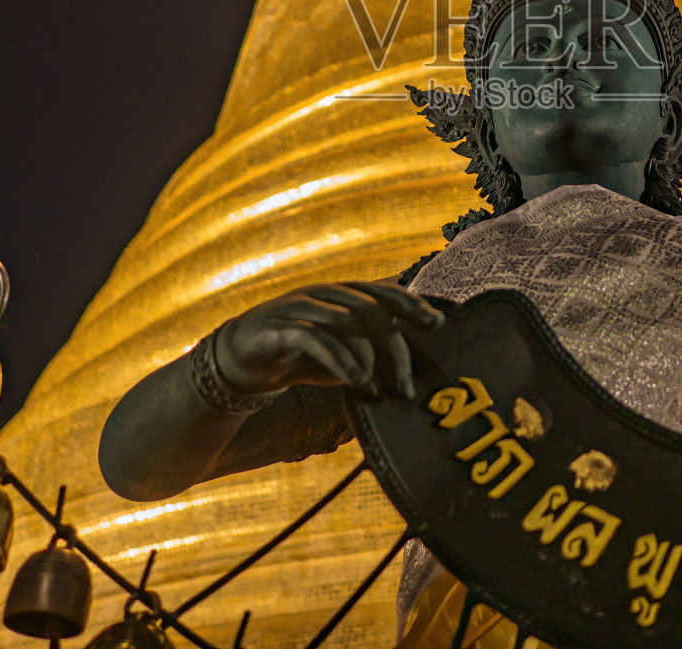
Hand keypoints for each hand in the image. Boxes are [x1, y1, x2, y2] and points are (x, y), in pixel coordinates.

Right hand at [211, 281, 442, 399]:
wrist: (243, 361)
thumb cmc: (303, 357)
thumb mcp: (343, 356)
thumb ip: (371, 357)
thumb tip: (408, 376)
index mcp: (344, 295)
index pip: (385, 292)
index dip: (412, 304)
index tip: (437, 323)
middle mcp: (325, 293)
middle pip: (371, 309)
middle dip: (393, 347)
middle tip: (405, 386)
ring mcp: (300, 304)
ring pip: (344, 319)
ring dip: (366, 356)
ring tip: (377, 388)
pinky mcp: (278, 324)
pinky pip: (313, 335)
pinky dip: (337, 358)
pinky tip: (352, 380)